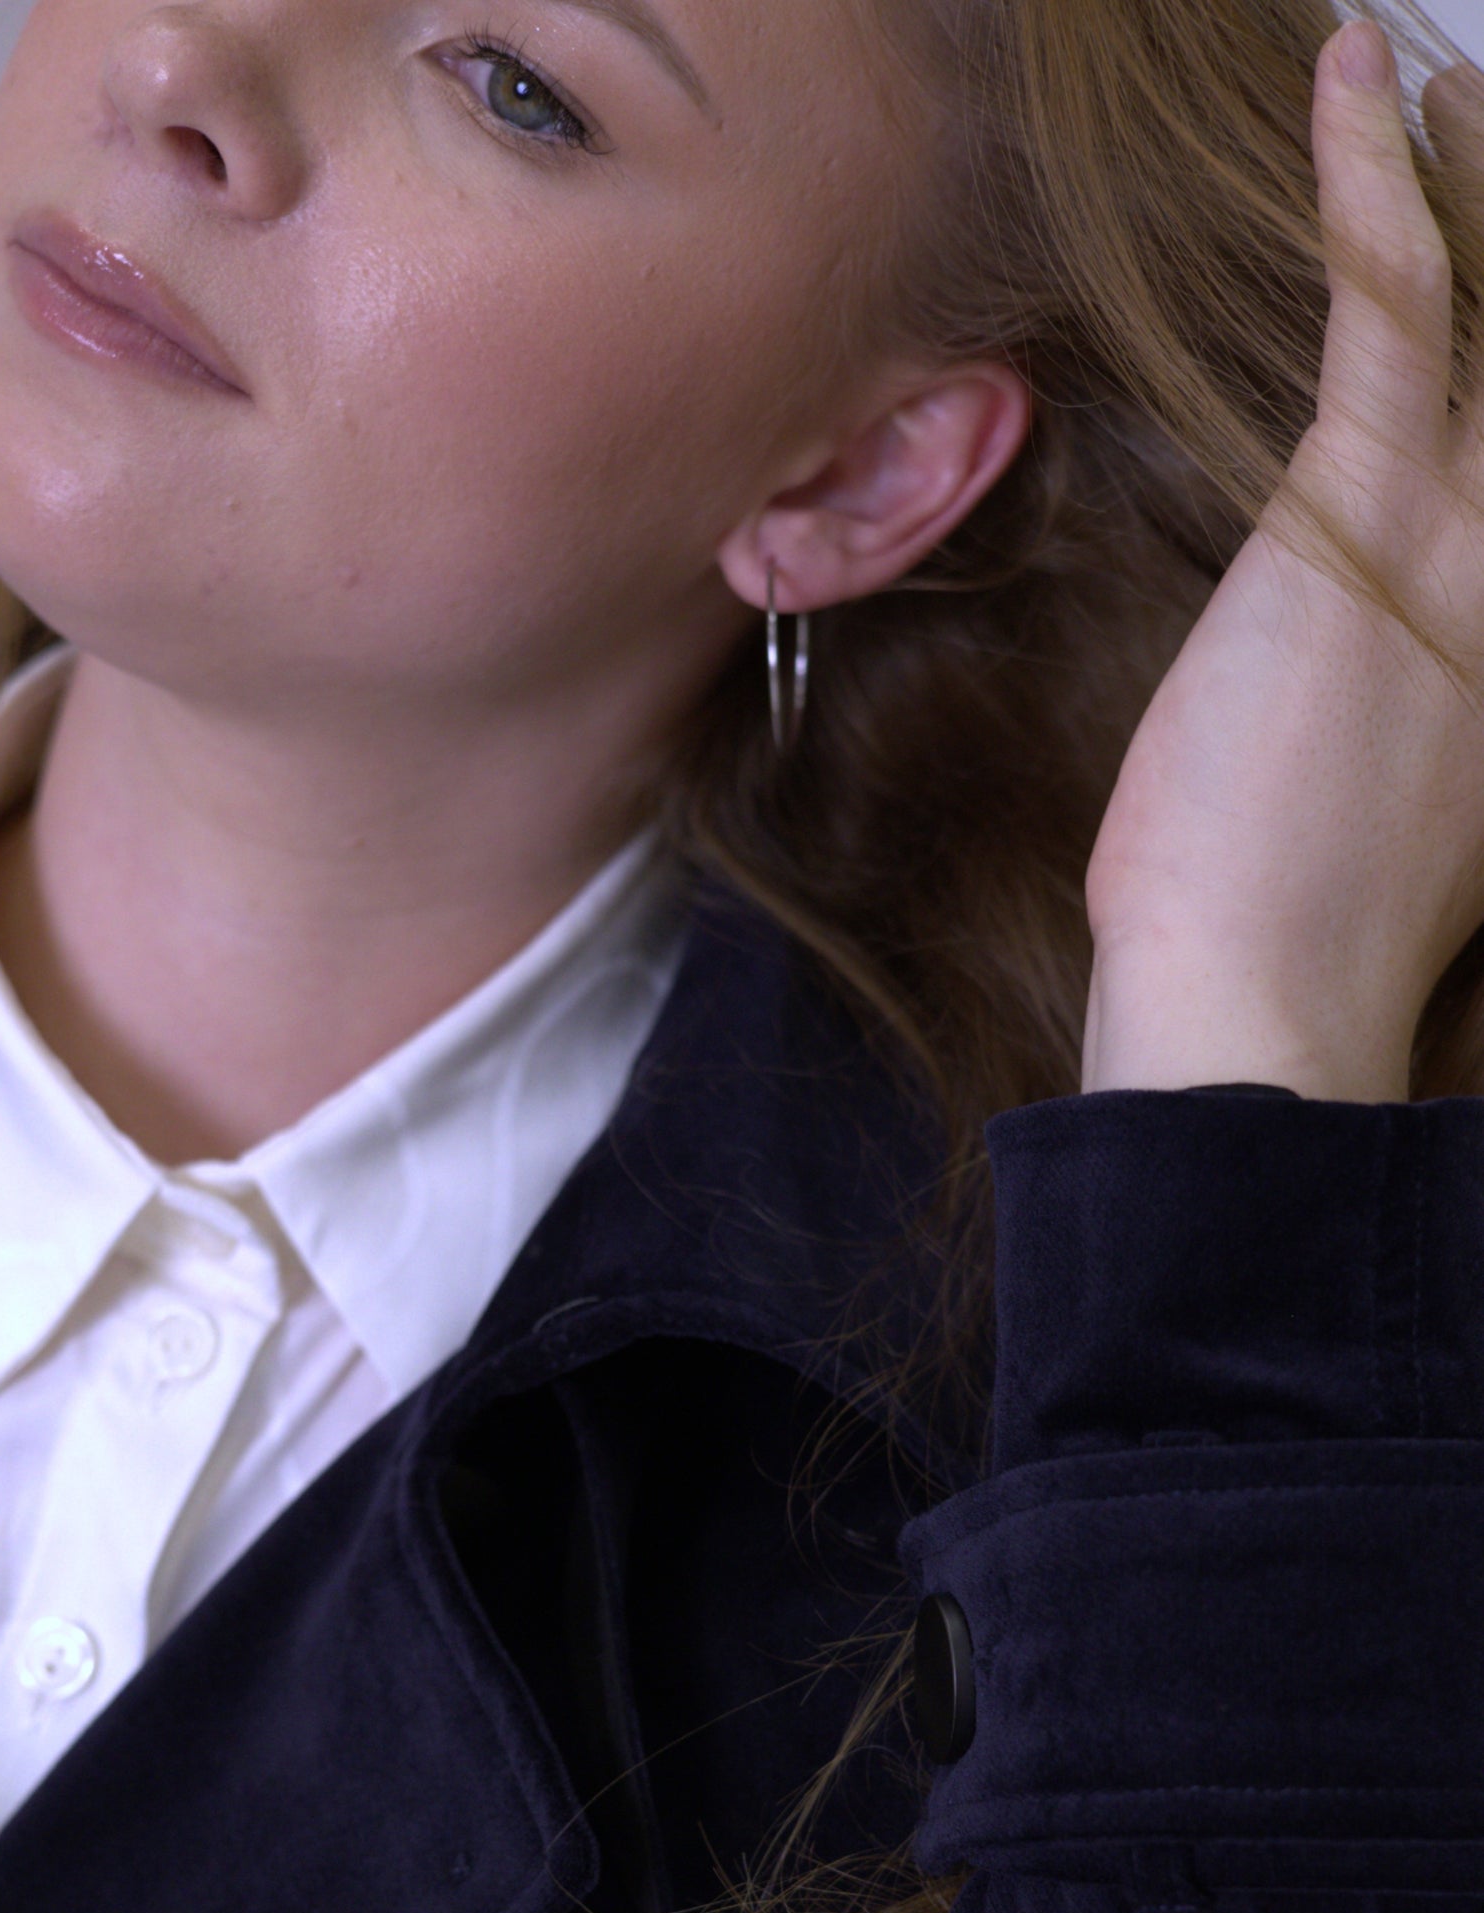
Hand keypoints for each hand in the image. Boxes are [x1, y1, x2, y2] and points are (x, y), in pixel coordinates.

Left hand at [1083, 20, 1483, 1102]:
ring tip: (1454, 87)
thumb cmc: (1290, 941)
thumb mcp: (1394, 822)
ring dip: (1476, 179)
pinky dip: (1373, 183)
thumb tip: (1373, 685)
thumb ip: (1417, 721)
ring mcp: (1478, 536)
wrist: (1259, 1011)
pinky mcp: (1366, 510)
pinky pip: (1393, 301)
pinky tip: (1357, 78)